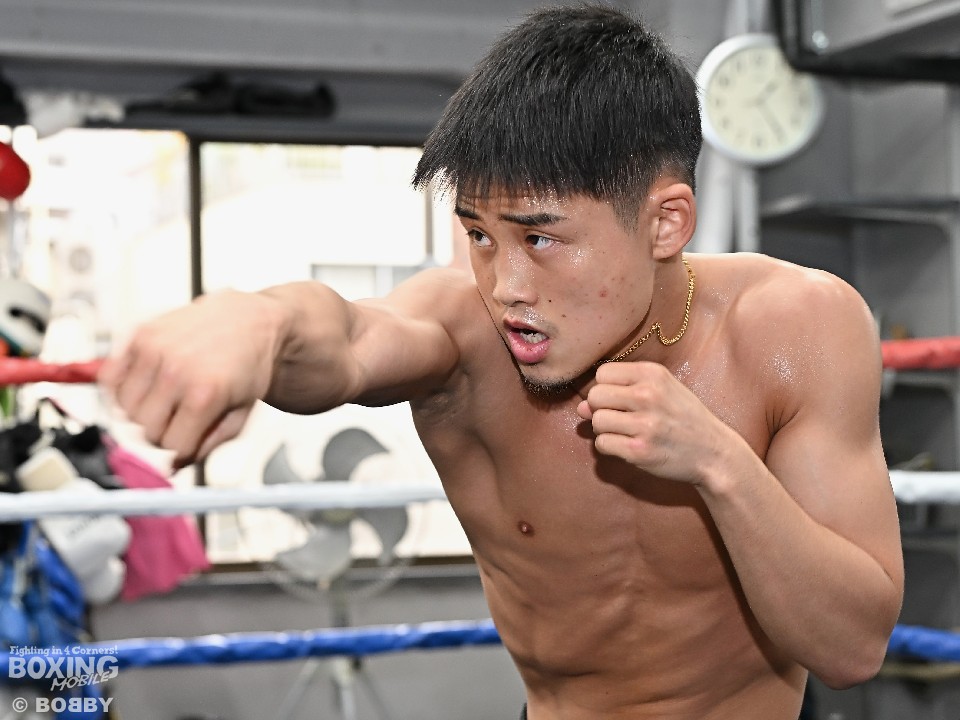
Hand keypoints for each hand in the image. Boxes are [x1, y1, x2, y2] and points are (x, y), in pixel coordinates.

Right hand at [98, 290, 284, 467]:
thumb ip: (208, 445)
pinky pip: (111, 379)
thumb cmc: (249, 368)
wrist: (252, 322)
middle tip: (179, 416)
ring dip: (142, 411)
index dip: (182, 446)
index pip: (170, 446)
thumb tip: (173, 467)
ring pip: (124, 409)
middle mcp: (176, 372)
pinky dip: (122, 389)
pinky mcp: (141, 335)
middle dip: (162, 431)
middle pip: (145, 430)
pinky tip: (147, 384)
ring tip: (166, 398)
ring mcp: (155, 351)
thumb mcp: (240, 414)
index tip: (192, 435)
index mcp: (205, 395)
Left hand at [575, 361, 728, 484]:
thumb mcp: (661, 392)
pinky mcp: (639, 451)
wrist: (713, 452)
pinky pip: (602, 444)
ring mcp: (644, 424)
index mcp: (653, 374)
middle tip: (621, 418)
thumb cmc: (684, 419)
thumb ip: (621, 392)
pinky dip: (610, 447)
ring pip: (596, 421)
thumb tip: (581, 407)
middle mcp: (648, 396)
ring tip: (626, 432)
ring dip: (605, 429)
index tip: (620, 399)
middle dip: (601, 409)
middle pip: (595, 396)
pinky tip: (628, 445)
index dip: (605, 388)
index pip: (602, 373)